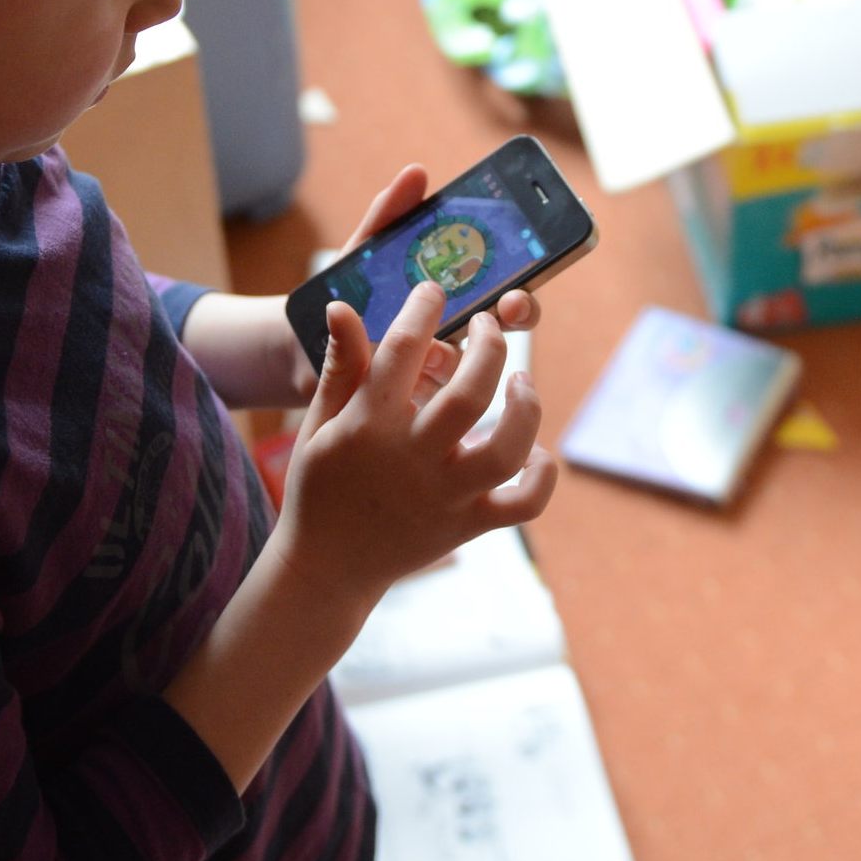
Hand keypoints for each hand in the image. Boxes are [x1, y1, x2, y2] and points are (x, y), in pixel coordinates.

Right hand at [270, 285, 556, 612]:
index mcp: (368, 426)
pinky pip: (522, 505)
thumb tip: (342, 306)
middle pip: (471, 394)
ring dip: (525, 408)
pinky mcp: (466, 526)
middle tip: (487, 324)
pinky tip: (536, 452)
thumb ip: (340, 365)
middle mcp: (411, 459)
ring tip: (521, 381)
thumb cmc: (320, 486)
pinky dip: (541, 477)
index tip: (434, 291)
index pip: (403, 351)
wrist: (325, 569)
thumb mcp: (319, 422)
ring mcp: (444, 496)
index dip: (423, 310)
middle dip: (489, 346)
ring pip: (507, 449)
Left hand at [289, 164, 543, 403]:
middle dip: (516, 313)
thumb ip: (388, 216)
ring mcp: (437, 369)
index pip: (502, 284)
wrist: (296, 346)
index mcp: (451, 294)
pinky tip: (417, 371)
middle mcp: (453, 331)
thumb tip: (417, 172)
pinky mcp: (414, 398)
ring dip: (467, 353)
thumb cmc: (343, 295)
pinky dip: (430, 380)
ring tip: (442, 344)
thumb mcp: (363, 253)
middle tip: (509, 305)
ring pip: (475, 365)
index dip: (523, 280)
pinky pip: (437, 394)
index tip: (524, 273)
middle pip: (504, 325)